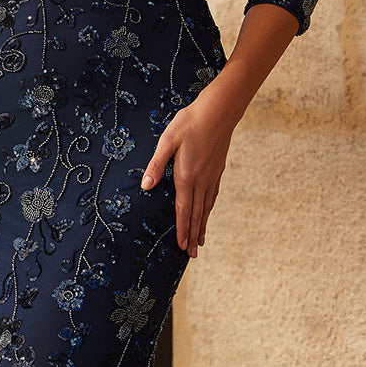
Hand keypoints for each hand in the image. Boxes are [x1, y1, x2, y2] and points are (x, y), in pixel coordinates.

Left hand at [139, 89, 236, 258]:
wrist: (219, 111)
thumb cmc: (190, 123)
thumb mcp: (167, 140)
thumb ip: (156, 164)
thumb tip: (146, 186)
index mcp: (187, 176)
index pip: (183, 210)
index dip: (182, 230)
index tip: (182, 247)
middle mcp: (201, 181)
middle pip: (196, 214)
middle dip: (193, 236)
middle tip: (192, 255)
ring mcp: (211, 176)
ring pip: (206, 207)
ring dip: (202, 226)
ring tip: (200, 242)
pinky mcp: (217, 170)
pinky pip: (212, 196)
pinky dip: (209, 210)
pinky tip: (207, 213)